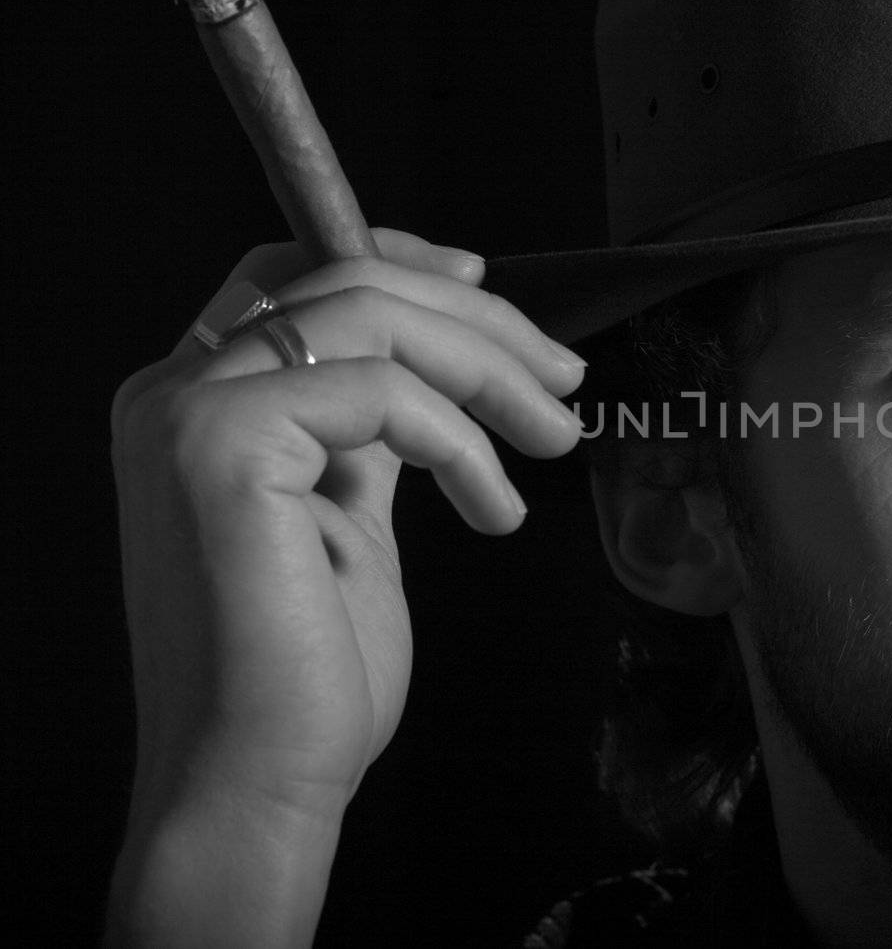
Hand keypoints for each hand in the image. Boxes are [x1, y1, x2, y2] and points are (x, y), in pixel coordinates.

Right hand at [105, 229, 583, 945]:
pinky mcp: (222, 446)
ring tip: (555, 443)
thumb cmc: (309, 672)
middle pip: (346, 280)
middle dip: (478, 320)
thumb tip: (431, 376)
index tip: (486, 288)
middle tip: (566, 377)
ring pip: (369, 315)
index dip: (397, 261)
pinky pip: (381, 391)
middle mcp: (174, 391)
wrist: (258, 780)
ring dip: (490, 369)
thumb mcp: (350, 523)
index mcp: (195, 404)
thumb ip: (368, 439)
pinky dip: (460, 439)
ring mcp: (189, 412)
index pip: (295, 274)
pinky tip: (494, 510)